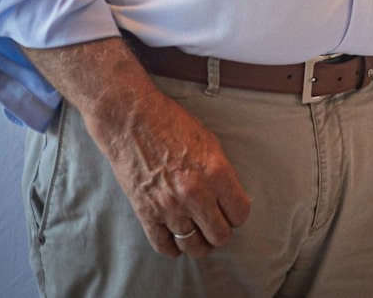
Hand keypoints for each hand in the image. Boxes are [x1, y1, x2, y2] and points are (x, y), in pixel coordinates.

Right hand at [81, 87, 251, 257]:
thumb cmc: (172, 125)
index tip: (233, 212)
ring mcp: (169, 207)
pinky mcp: (146, 213)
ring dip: (200, 244)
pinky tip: (177, 244)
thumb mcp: (210, 144)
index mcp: (216, 173)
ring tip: (201, 239)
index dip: (238, 214)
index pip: (240, 212)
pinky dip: (173, 249)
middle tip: (218, 227)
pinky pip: (163, 245)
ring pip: (193, 245)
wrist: (132, 122)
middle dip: (222, 233)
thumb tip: (228, 196)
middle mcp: (195, 194)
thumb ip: (221, 173)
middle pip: (219, 234)